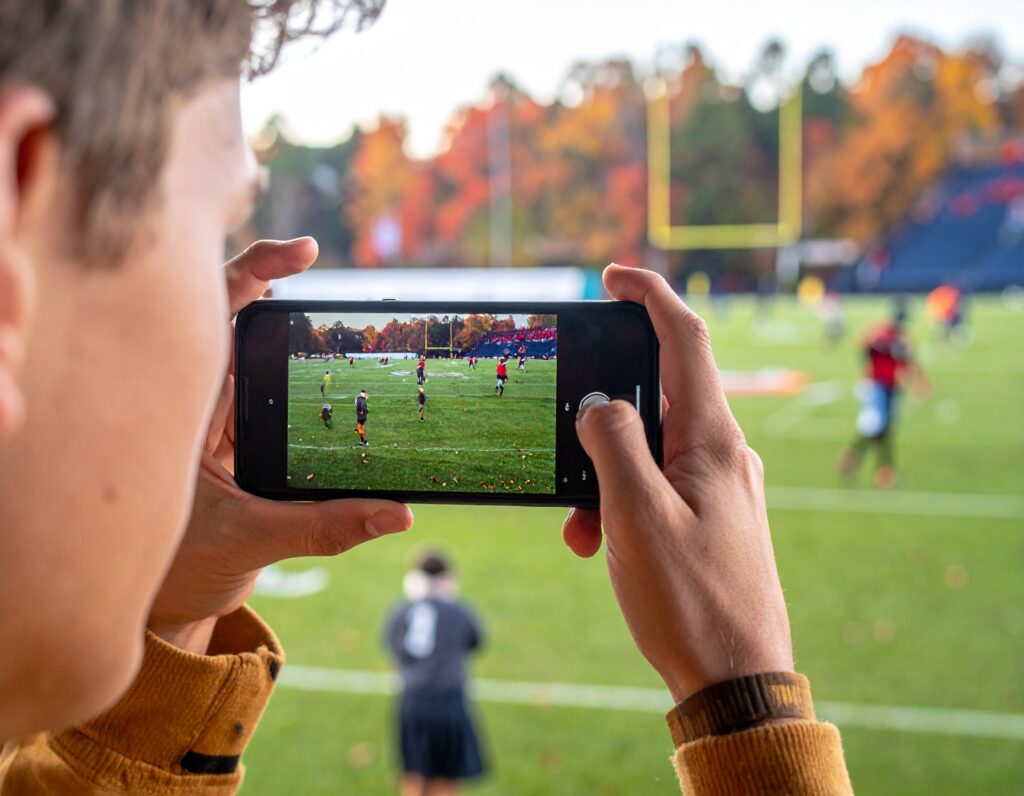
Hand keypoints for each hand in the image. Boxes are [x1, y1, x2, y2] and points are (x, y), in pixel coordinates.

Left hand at [148, 239, 412, 652]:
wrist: (166, 606)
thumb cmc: (180, 570)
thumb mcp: (253, 541)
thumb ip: (326, 526)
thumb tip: (399, 513)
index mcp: (180, 407)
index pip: (208, 315)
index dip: (253, 269)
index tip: (304, 254)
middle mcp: (197, 400)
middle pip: (230, 313)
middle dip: (275, 280)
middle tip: (321, 265)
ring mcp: (220, 415)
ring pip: (256, 350)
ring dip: (298, 332)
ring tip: (352, 323)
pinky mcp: (242, 436)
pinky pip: (276, 389)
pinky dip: (307, 374)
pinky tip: (344, 370)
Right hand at [562, 265, 792, 702]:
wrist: (736, 680)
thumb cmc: (690, 600)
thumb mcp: (636, 517)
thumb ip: (613, 443)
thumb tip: (599, 402)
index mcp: (713, 439)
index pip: (685, 339)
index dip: (649, 295)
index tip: (611, 275)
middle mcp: (723, 452)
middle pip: (658, 394)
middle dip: (603, 413)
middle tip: (567, 438)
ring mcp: (719, 484)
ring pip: (649, 447)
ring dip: (604, 473)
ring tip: (581, 526)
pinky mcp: (710, 515)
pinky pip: (657, 485)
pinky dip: (620, 501)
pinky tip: (598, 543)